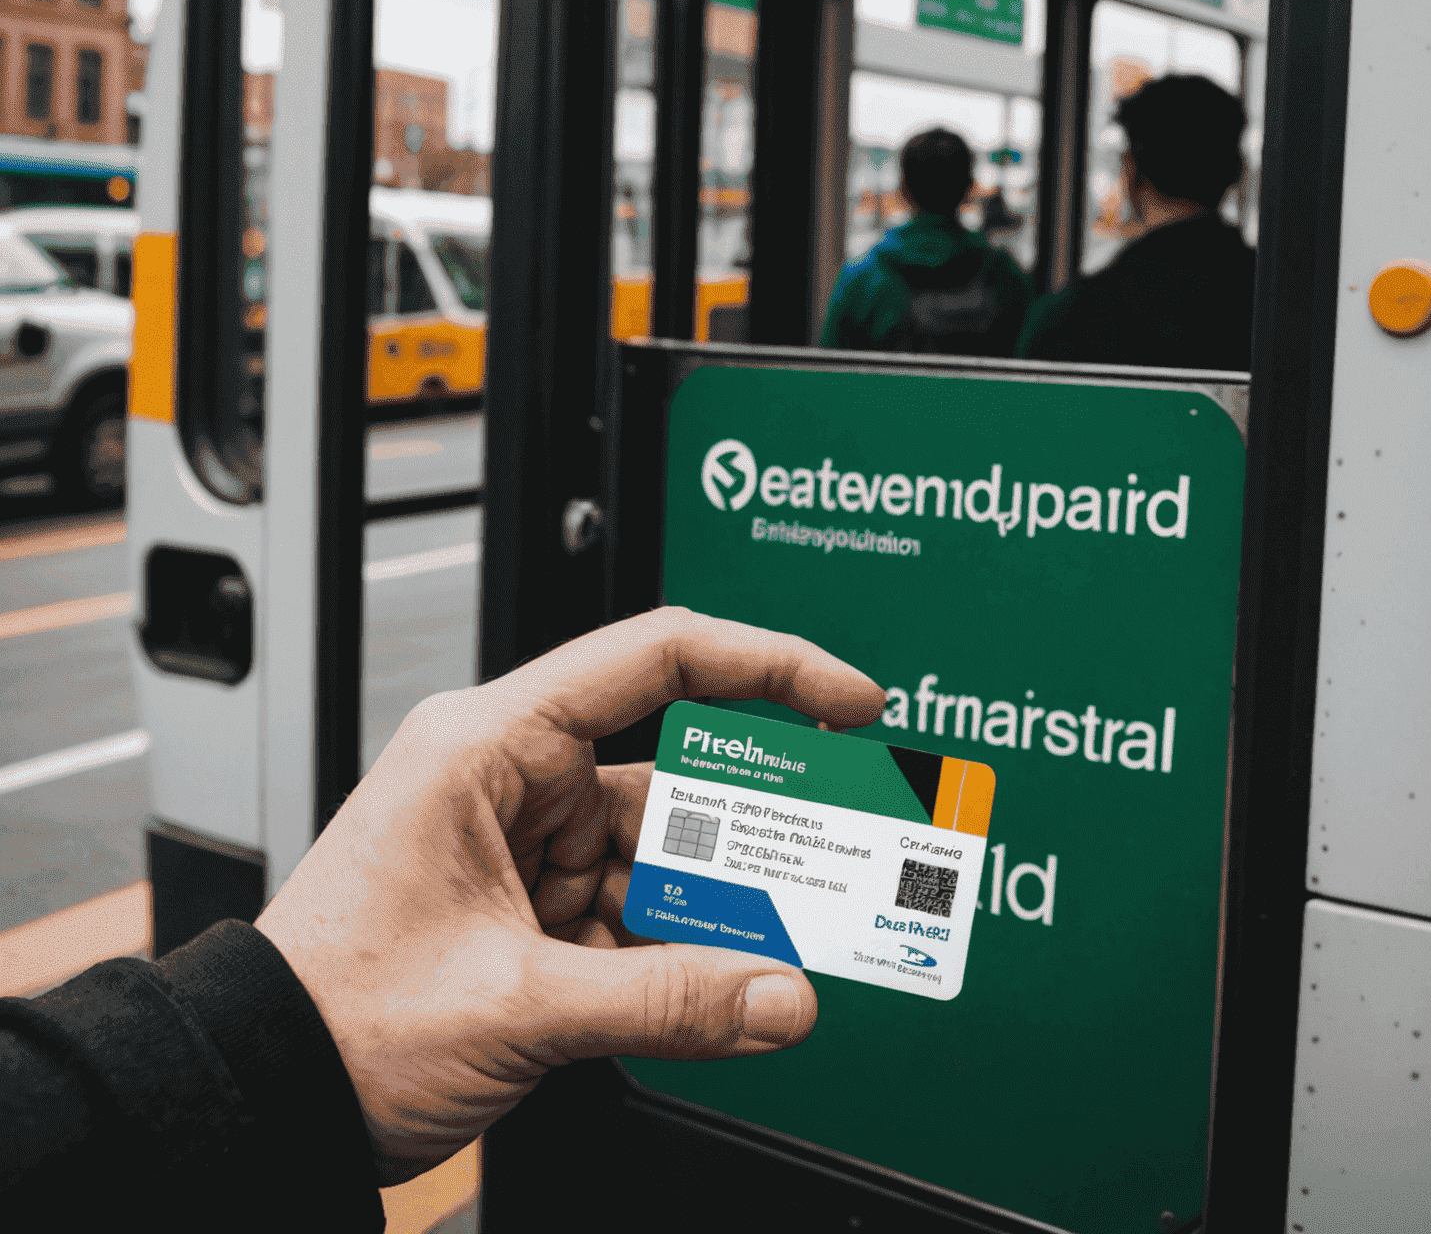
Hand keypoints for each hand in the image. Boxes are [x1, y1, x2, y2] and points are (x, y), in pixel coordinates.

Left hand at [255, 608, 885, 1182]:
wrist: (262, 1093)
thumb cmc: (330, 1011)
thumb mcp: (512, 1003)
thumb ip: (664, 999)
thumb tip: (779, 995)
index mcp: (490, 745)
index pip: (654, 660)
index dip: (767, 666)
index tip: (846, 699)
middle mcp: (512, 780)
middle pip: (671, 782)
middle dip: (748, 838)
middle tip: (834, 863)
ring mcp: (525, 846)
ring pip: (659, 858)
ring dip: (714, 910)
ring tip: (780, 948)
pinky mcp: (531, 909)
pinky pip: (634, 912)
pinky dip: (676, 950)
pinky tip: (714, 985)